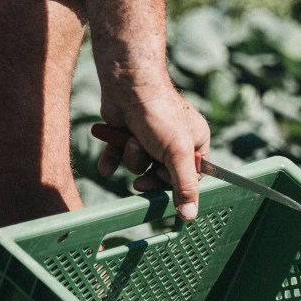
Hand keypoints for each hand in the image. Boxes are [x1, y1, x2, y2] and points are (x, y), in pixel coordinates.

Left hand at [95, 82, 210, 219]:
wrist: (127, 85)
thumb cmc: (159, 115)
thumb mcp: (177, 153)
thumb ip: (184, 186)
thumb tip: (190, 216)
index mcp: (195, 143)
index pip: (189, 178)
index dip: (174, 185)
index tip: (163, 183)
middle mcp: (174, 141)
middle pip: (161, 176)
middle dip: (148, 173)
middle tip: (142, 178)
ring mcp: (149, 138)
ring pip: (139, 166)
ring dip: (133, 157)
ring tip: (132, 139)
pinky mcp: (127, 135)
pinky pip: (119, 157)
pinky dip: (112, 159)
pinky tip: (106, 165)